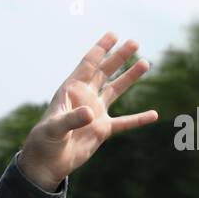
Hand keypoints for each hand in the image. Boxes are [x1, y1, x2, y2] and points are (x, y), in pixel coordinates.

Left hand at [18, 32, 158, 189]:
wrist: (47, 162)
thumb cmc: (44, 141)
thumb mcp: (55, 128)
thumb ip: (72, 119)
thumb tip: (91, 113)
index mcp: (71, 90)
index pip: (88, 65)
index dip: (100, 49)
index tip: (113, 35)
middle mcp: (85, 97)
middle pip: (105, 72)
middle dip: (119, 57)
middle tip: (134, 43)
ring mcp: (95, 112)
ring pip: (116, 90)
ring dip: (130, 77)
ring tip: (145, 63)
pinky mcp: (103, 130)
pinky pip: (125, 122)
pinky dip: (139, 119)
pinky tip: (153, 114)